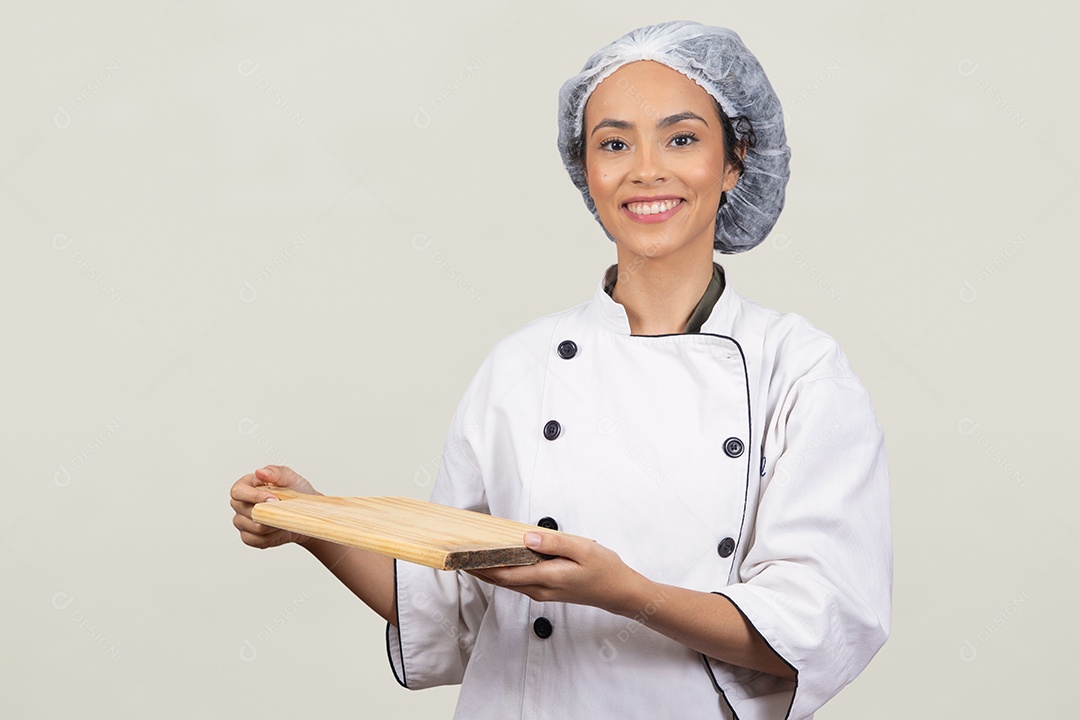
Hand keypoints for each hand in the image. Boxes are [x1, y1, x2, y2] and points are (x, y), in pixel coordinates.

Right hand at [229, 465, 319, 548]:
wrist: (306, 513)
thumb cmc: (297, 492)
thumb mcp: (290, 478)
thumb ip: (276, 472)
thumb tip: (260, 472)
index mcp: (246, 486)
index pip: (238, 491)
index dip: (253, 496)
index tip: (274, 499)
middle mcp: (240, 504)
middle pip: (244, 511)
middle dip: (267, 512)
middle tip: (284, 510)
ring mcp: (242, 521)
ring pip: (252, 528)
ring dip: (271, 524)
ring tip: (283, 517)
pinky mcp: (249, 536)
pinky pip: (255, 540)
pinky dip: (270, 537)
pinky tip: (279, 529)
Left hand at [468, 532, 649, 616]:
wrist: (618, 592)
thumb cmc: (604, 569)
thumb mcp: (583, 549)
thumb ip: (554, 543)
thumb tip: (526, 538)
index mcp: (546, 577)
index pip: (503, 572)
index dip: (479, 564)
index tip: (461, 554)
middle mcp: (539, 589)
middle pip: (499, 579)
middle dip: (476, 568)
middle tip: (455, 553)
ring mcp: (541, 592)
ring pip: (506, 582)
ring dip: (487, 570)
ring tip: (469, 554)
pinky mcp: (544, 590)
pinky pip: (516, 581)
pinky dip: (502, 572)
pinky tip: (497, 560)